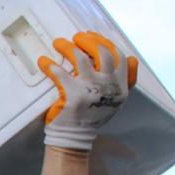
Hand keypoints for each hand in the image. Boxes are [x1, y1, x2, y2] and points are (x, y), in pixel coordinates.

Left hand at [38, 31, 137, 150]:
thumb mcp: (116, 101)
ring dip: (68, 46)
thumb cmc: (92, 117)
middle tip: (77, 37)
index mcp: (120, 87)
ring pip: (81, 58)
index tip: (93, 36)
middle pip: (102, 52)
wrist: (75, 138)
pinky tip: (44, 61)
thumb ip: (125, 81)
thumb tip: (131, 58)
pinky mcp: (72, 95)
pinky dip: (49, 65)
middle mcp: (108, 86)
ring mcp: (90, 90)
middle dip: (88, 40)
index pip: (118, 56)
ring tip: (59, 43)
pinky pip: (59, 73)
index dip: (105, 42)